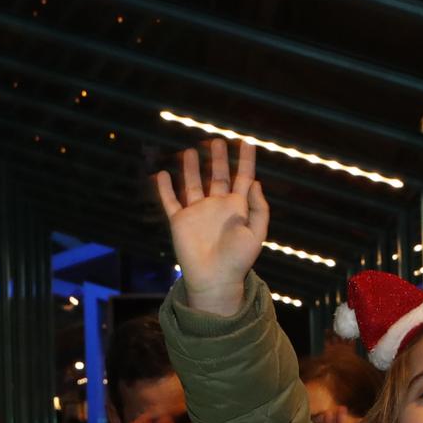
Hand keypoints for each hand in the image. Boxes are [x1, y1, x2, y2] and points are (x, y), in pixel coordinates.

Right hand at [153, 139, 268, 316]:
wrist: (215, 280)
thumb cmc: (238, 260)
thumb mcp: (256, 234)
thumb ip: (259, 208)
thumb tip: (255, 182)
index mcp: (237, 208)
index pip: (243, 177)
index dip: (246, 160)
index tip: (247, 143)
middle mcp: (217, 207)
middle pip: (217, 176)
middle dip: (218, 159)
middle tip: (217, 141)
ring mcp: (197, 213)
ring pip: (193, 184)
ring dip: (191, 168)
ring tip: (190, 152)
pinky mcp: (180, 222)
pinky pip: (170, 201)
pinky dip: (165, 188)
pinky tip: (163, 174)